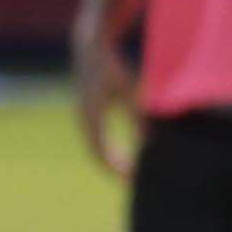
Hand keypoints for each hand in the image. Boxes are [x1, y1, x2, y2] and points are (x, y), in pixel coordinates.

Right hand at [69, 18, 133, 177]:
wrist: (90, 47)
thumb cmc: (113, 67)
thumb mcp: (130, 91)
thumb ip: (138, 116)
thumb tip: (148, 143)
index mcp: (92, 113)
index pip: (101, 150)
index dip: (116, 167)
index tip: (131, 180)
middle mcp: (83, 116)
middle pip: (95, 153)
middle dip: (113, 170)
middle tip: (132, 184)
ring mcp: (83, 115)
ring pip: (94, 147)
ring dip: (109, 162)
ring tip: (128, 175)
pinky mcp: (86, 112)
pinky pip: (94, 139)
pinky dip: (107, 152)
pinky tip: (122, 159)